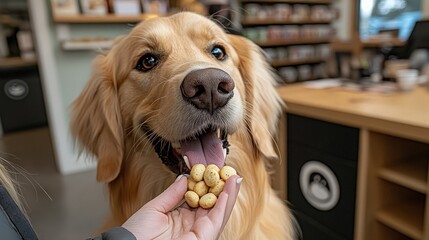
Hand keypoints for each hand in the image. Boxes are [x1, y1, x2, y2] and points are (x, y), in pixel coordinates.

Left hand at [122, 174, 241, 239]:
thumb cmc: (136, 234)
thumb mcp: (154, 208)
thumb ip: (172, 194)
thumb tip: (185, 178)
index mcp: (181, 220)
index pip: (200, 200)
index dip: (208, 185)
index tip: (212, 170)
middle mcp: (192, 227)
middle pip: (213, 205)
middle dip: (223, 188)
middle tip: (230, 171)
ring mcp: (198, 234)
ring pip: (219, 212)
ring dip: (229, 193)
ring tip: (234, 176)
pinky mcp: (202, 238)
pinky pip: (217, 220)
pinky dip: (224, 204)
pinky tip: (228, 189)